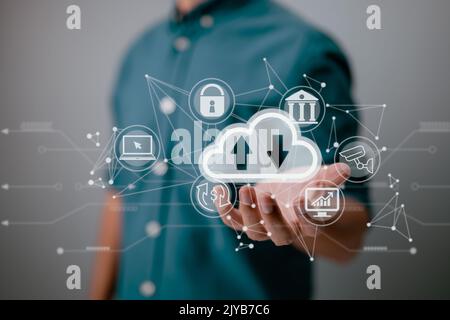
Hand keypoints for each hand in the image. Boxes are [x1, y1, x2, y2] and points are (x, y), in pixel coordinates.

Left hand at [213, 163, 350, 246]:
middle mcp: (286, 230)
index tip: (301, 200)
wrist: (293, 194)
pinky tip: (219, 189)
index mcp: (307, 225)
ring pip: (253, 231)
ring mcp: (264, 226)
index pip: (309, 227)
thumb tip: (344, 169)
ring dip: (247, 212)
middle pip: (278, 235)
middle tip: (266, 197)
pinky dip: (223, 209)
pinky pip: (232, 221)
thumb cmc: (310, 187)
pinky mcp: (248, 218)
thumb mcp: (321, 178)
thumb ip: (331, 177)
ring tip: (247, 189)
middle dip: (271, 217)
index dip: (305, 216)